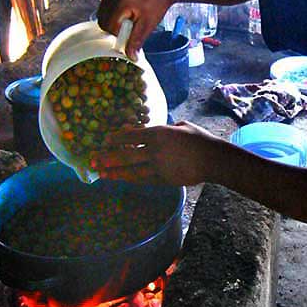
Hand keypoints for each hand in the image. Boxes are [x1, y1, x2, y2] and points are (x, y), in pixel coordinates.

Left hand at [90, 121, 220, 185]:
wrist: (213, 159)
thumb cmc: (198, 139)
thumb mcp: (180, 126)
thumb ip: (161, 128)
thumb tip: (145, 130)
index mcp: (159, 133)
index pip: (131, 136)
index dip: (116, 138)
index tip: (106, 140)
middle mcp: (155, 150)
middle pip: (126, 155)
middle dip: (108, 158)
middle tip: (93, 160)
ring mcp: (159, 167)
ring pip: (132, 171)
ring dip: (115, 172)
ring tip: (101, 173)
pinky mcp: (164, 179)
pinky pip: (143, 179)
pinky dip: (131, 178)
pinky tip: (122, 178)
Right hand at [96, 0, 172, 59]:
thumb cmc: (156, 6)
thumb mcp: (147, 26)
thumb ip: (136, 41)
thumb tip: (131, 57)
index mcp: (121, 1)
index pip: (109, 27)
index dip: (118, 34)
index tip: (131, 32)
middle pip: (102, 21)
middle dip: (114, 29)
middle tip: (130, 26)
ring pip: (101, 16)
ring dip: (112, 23)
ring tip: (129, 19)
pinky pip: (104, 10)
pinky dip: (112, 16)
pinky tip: (125, 14)